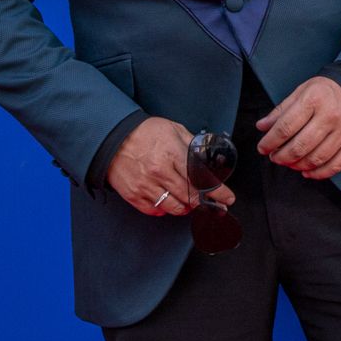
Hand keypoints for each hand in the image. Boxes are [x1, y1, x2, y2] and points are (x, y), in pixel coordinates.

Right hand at [105, 116, 237, 215]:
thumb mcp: (174, 129)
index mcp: (172, 154)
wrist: (113, 137)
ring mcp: (145, 185)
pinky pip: (154, 211)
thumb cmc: (144, 132)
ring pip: (173, 208)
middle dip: (204, 202)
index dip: (217, 191)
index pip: (201, 178)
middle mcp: (159, 172)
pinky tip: (168, 203)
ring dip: (185, 207)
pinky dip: (164, 210)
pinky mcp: (133, 195)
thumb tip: (206, 156)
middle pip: (190, 197)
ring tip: (189, 202)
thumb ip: (191, 144)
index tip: (227, 198)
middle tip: (211, 204)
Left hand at [256, 76, 340, 179]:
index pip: (285, 127)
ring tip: (290, 163)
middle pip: (300, 146)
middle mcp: (331, 115)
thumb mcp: (302, 92)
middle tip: (276, 157)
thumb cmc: (327, 92)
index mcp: (314, 99)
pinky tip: (307, 171)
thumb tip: (262, 126)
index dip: (270, 142)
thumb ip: (281, 110)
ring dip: (298, 166)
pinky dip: (319, 173)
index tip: (263, 148)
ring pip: (316, 158)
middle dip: (282, 157)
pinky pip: (336, 165)